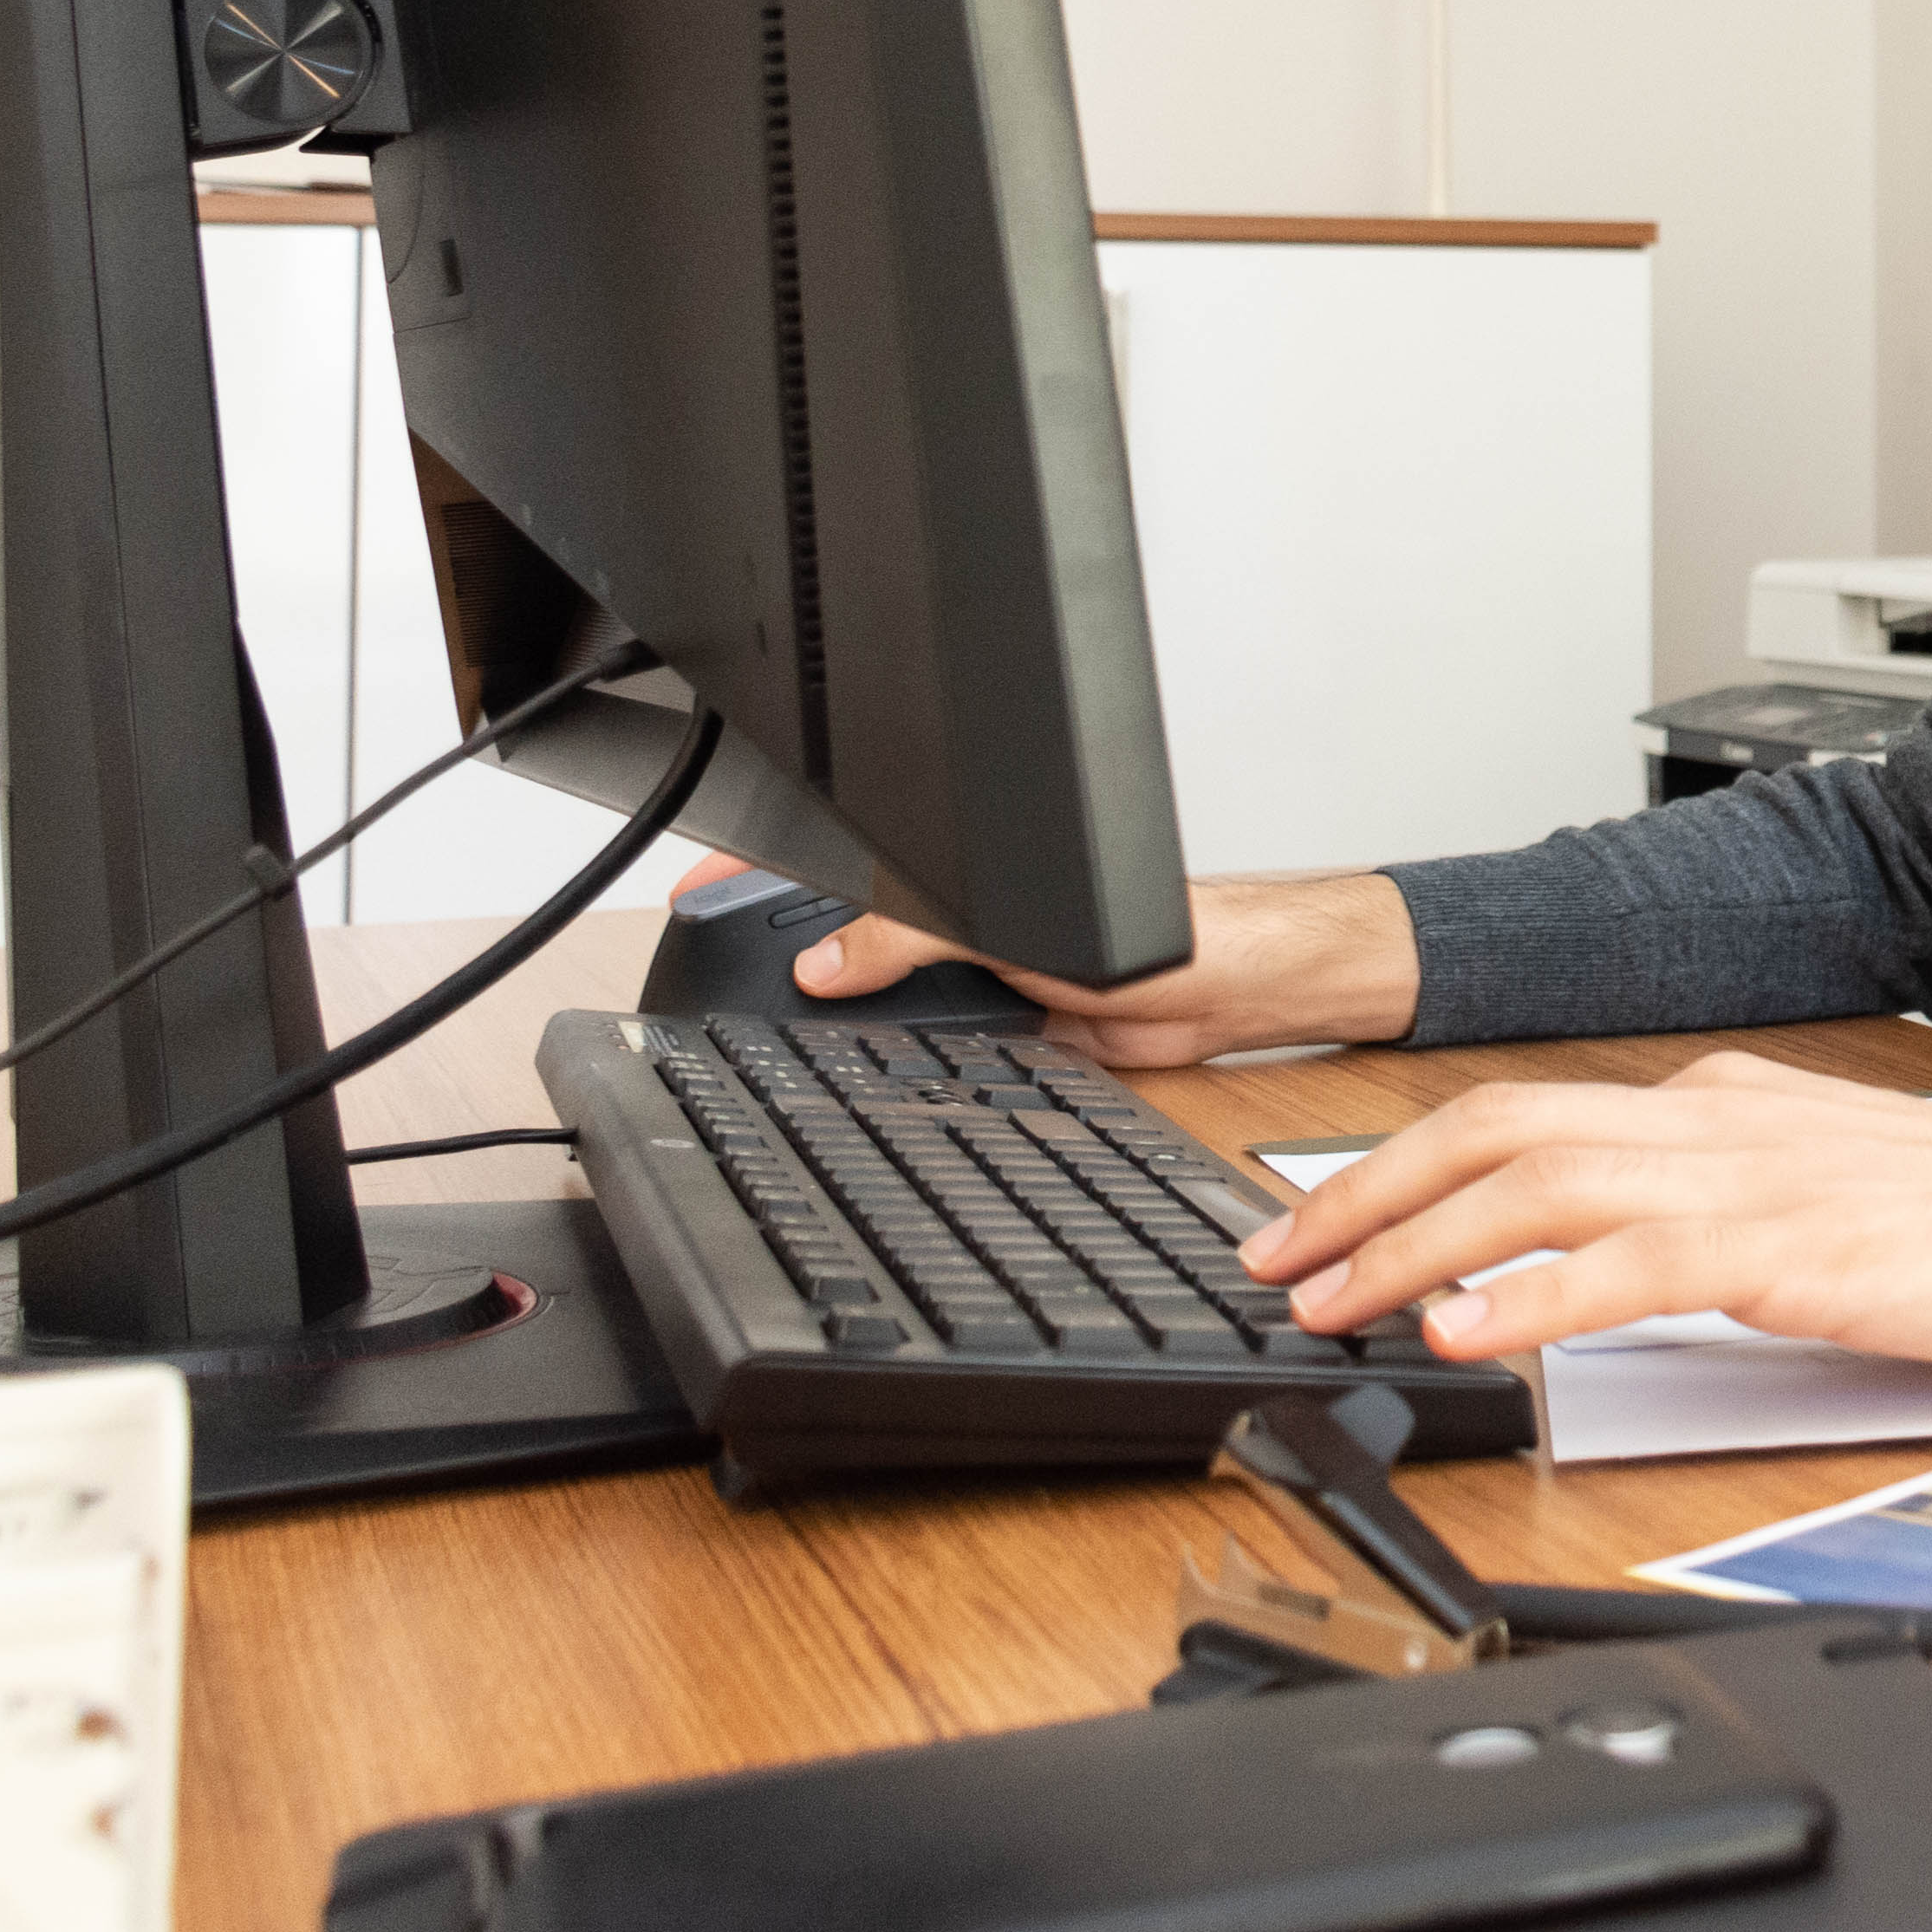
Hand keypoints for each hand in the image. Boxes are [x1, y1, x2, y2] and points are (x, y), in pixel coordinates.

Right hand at [672, 861, 1421, 1066]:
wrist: (1239, 995)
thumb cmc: (1170, 926)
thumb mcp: (1016, 922)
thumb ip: (912, 934)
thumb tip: (821, 964)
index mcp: (965, 864)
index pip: (845, 859)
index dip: (763, 870)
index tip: (692, 892)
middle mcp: (965, 916)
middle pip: (848, 933)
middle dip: (784, 951)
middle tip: (710, 976)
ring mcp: (981, 975)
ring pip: (881, 998)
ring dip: (838, 1014)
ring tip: (768, 1031)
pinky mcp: (1004, 1034)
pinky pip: (928, 1048)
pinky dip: (893, 1059)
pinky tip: (861, 1072)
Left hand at [1235, 1048, 1931, 1375]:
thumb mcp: (1839, 1199)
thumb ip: (1727, 1212)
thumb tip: (1618, 1260)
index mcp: (1731, 1106)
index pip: (1529, 1115)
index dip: (1407, 1165)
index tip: (1330, 1223)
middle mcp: (1724, 1121)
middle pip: (1499, 1130)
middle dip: (1366, 1194)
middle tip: (1279, 1263)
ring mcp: (1757, 1181)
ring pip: (1536, 1186)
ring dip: (1411, 1245)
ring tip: (1330, 1302)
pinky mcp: (1796, 1253)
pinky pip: (1628, 1268)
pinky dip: (1525, 1297)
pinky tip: (1463, 1335)